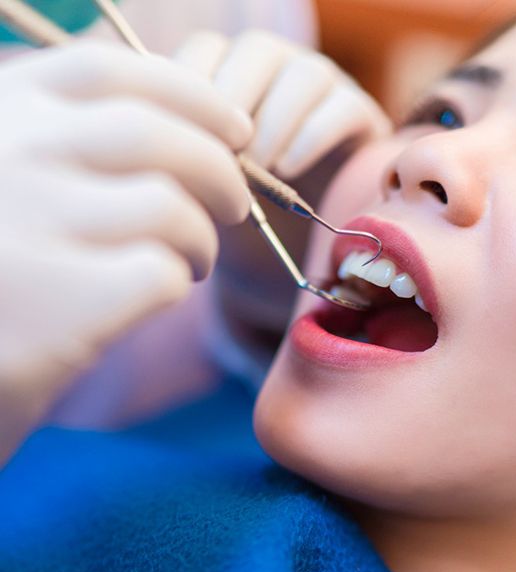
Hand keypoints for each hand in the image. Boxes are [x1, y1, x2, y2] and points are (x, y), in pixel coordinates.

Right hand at [0, 41, 253, 461]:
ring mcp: (26, 223)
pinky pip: (159, 272)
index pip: (109, 72)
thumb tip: (200, 131)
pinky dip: (178, 282)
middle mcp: (6, 154)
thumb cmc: (0, 270)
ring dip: (202, 238)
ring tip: (193, 261)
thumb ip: (74, 143)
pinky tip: (162, 294)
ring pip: (169, 207)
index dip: (192, 95)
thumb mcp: (14, 181)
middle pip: (155, 135)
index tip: (235, 129)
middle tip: (236, 206)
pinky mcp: (54, 300)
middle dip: (221, 172)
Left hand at [174, 30, 389, 334]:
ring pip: (302, 73)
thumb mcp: (200, 185)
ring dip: (275, 121)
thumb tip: (155, 135)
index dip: (191, 90)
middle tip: (221, 156)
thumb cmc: (239, 214)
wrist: (294, 249)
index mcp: (232, 75)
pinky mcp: (359, 114)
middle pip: (255, 51)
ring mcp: (323, 88)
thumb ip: (181, 155)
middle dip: (234, 102)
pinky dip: (312, 135)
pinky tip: (288, 171)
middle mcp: (278, 72)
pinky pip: (341, 105)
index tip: (181, 139)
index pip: (206, 53)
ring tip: (260, 170)